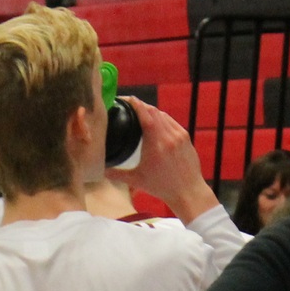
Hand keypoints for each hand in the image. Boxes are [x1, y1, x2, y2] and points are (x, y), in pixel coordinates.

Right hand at [123, 98, 215, 221]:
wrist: (188, 191)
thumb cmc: (162, 187)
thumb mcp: (137, 180)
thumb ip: (117, 174)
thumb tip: (101, 170)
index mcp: (156, 144)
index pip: (146, 116)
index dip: (136, 104)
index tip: (127, 99)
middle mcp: (169, 136)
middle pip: (154, 112)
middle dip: (141, 105)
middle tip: (130, 105)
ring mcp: (179, 135)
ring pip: (163, 115)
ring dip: (151, 111)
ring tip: (141, 111)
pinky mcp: (186, 137)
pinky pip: (171, 121)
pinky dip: (161, 118)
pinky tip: (156, 120)